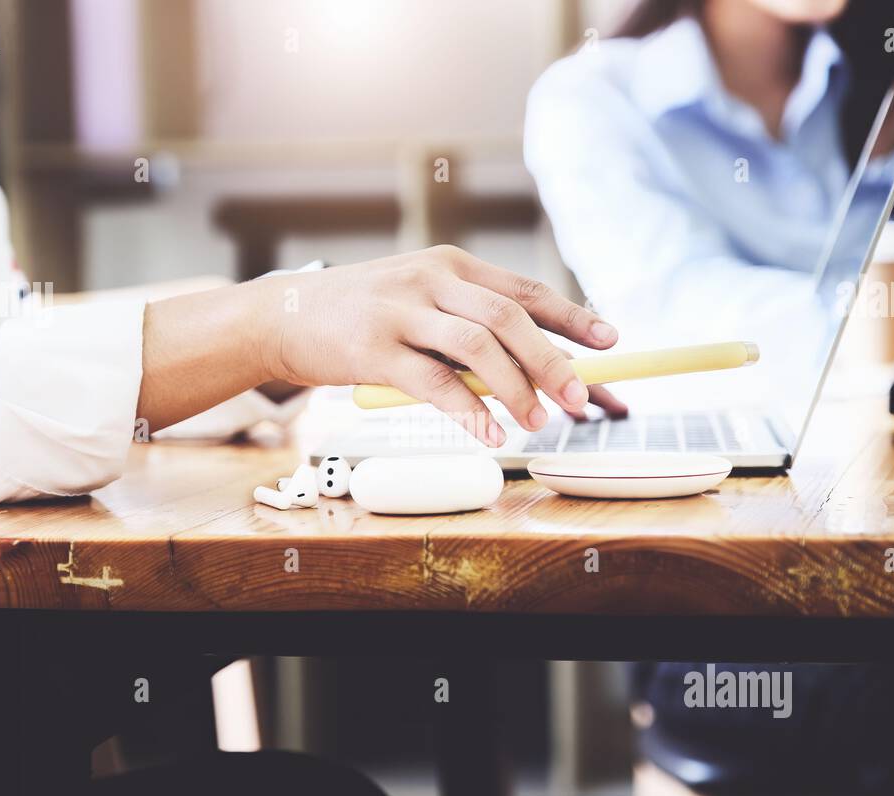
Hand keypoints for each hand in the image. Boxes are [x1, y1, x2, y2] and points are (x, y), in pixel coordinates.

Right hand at [247, 245, 618, 445]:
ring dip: (517, 388)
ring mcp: (401, 312)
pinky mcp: (374, 350)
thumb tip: (529, 366)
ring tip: (540, 421)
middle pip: (509, 318)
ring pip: (477, 346)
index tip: (611, 340)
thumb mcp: (418, 300)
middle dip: (554, 360)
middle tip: (582, 398)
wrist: (282, 316)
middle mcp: (431, 279)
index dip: (572, 316)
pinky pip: (434, 382)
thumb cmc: (361, 315)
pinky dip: (468, 411)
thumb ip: (466, 322)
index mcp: (450, 265)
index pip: (524, 289)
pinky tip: (490, 434)